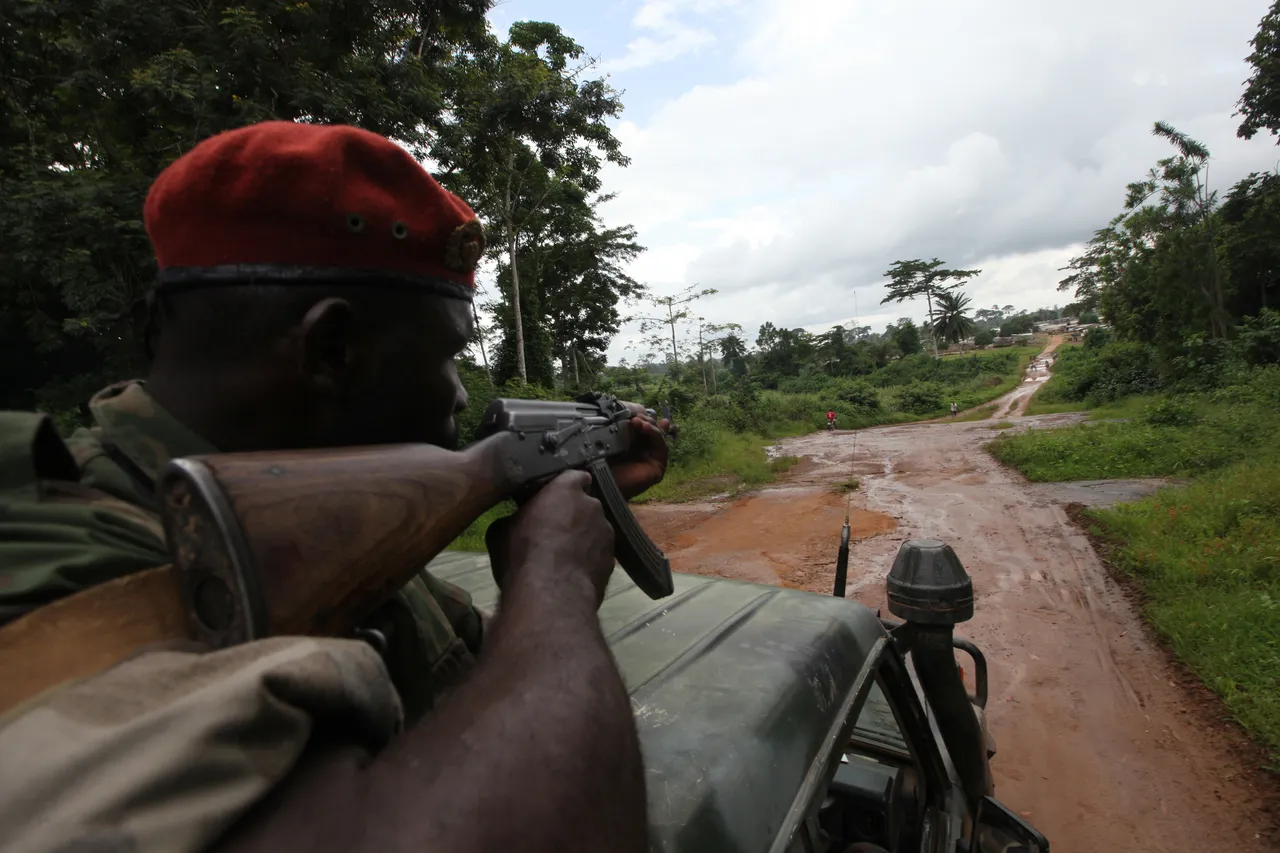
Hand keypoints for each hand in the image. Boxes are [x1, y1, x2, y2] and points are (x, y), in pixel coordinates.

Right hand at [485, 470, 615, 607]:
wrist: (551, 593)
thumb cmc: (523, 553)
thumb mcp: (501, 530)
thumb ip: (516, 517)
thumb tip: (517, 521)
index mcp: (566, 489)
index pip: (573, 476)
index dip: (565, 487)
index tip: (556, 497)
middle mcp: (593, 506)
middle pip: (586, 504)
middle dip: (574, 514)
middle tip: (554, 530)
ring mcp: (607, 533)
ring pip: (595, 530)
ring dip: (584, 537)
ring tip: (564, 556)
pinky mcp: (612, 560)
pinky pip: (599, 553)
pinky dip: (589, 559)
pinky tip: (573, 573)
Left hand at [609, 402, 670, 499]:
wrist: (600, 482)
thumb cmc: (602, 463)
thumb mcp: (614, 439)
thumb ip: (624, 427)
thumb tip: (634, 414)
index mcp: (634, 447)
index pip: (645, 429)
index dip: (645, 418)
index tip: (637, 410)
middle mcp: (645, 453)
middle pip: (654, 432)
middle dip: (647, 420)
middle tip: (636, 415)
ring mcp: (653, 461)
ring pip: (659, 438)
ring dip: (651, 426)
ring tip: (639, 421)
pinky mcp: (658, 468)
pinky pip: (661, 447)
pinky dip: (655, 435)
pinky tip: (645, 427)